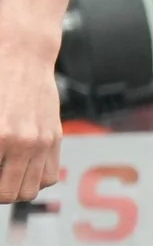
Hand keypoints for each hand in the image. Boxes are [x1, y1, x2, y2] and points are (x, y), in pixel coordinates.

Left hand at [0, 40, 61, 202]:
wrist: (20, 51)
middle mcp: (22, 143)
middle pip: (8, 194)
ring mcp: (42, 141)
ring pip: (30, 190)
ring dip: (13, 186)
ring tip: (2, 173)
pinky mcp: (55, 137)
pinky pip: (49, 176)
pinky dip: (33, 178)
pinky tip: (19, 165)